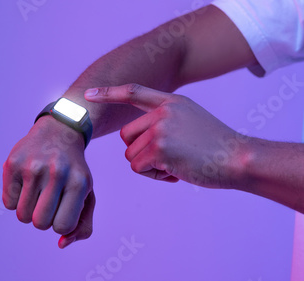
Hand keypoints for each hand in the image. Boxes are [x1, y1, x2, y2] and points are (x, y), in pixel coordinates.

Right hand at [2, 116, 95, 247]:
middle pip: (39, 223)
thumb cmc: (73, 171)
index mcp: (78, 182)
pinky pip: (8, 203)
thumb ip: (82, 226)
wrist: (58, 133)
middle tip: (47, 201)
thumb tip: (62, 244)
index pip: (62, 226)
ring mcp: (32, 167)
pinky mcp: (13, 163)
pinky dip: (15, 199)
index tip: (62, 209)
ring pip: (22, 216)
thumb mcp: (87, 195)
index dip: (59, 223)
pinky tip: (25, 182)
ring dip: (28, 210)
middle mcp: (56, 172)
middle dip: (42, 219)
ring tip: (37, 191)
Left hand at [84, 83, 248, 188]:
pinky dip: (154, 176)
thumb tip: (135, 141)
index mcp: (171, 102)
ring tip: (177, 165)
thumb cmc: (215, 147)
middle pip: (125, 136)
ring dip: (150, 167)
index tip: (88, 94)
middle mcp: (163, 111)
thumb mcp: (190, 121)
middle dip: (139, 152)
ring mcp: (161, 128)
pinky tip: (177, 173)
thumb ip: (164, 121)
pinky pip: (139, 168)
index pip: (133, 92)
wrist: (239, 158)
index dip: (108, 93)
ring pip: (132, 155)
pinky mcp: (160, 148)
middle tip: (167, 158)